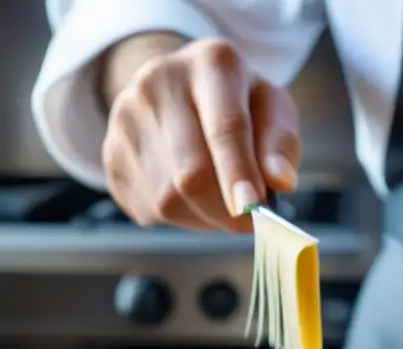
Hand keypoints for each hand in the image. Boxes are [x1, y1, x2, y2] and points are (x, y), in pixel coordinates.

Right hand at [101, 38, 300, 231]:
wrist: (181, 88)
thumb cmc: (240, 102)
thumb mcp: (272, 108)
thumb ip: (281, 144)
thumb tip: (280, 182)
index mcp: (211, 64)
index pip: (225, 127)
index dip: (239, 175)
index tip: (254, 210)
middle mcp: (158, 83)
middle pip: (190, 172)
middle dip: (226, 210)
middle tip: (250, 220)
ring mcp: (125, 118)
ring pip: (168, 198)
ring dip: (206, 217)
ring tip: (223, 199)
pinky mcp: (111, 154)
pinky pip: (149, 207)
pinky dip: (182, 217)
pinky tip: (194, 197)